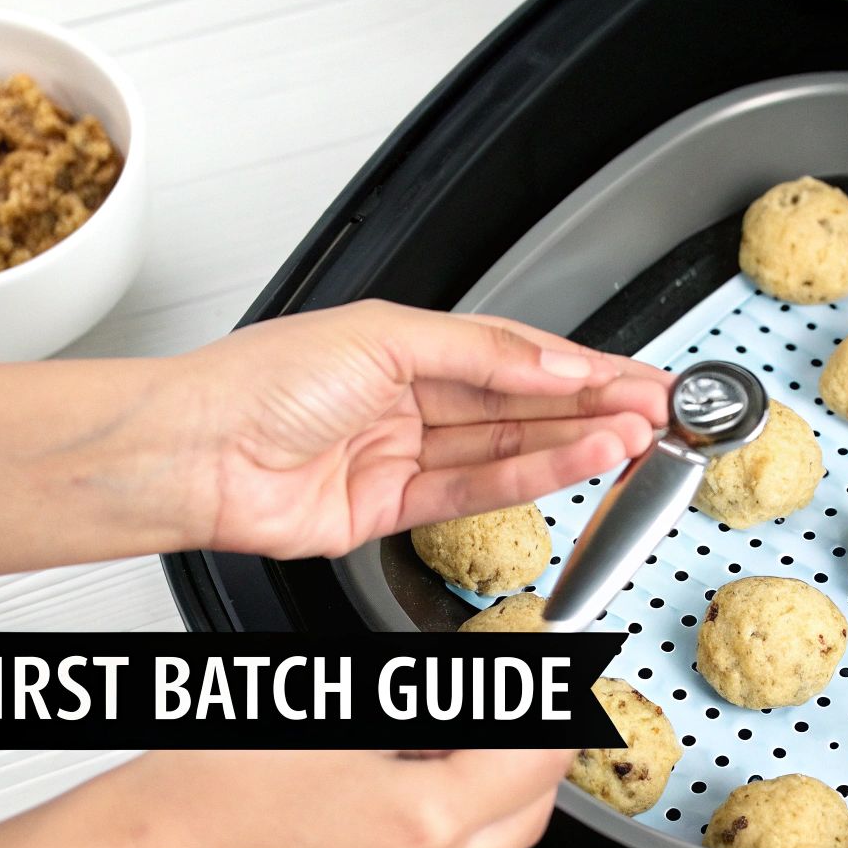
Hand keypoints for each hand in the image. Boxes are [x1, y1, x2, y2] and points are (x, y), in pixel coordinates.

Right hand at [0, 748, 572, 847]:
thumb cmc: (194, 797)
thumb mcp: (327, 715)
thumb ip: (423, 712)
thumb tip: (475, 696)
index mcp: (420, 825)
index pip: (538, 759)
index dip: (553, 710)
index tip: (556, 684)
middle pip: (523, 818)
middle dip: (524, 762)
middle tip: (504, 713)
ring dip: (474, 810)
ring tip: (425, 757)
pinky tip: (372, 817)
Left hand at [187, 301, 670, 558]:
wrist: (191, 455)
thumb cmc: (256, 383)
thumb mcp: (384, 339)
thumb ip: (480, 353)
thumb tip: (555, 360)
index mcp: (404, 342)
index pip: (514, 353)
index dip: (581, 365)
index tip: (637, 375)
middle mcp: (406, 396)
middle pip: (520, 402)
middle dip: (593, 403)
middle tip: (656, 410)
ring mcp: (402, 454)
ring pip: (508, 448)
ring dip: (575, 442)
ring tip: (633, 436)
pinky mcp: (393, 509)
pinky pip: (477, 490)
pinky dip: (532, 478)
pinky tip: (577, 462)